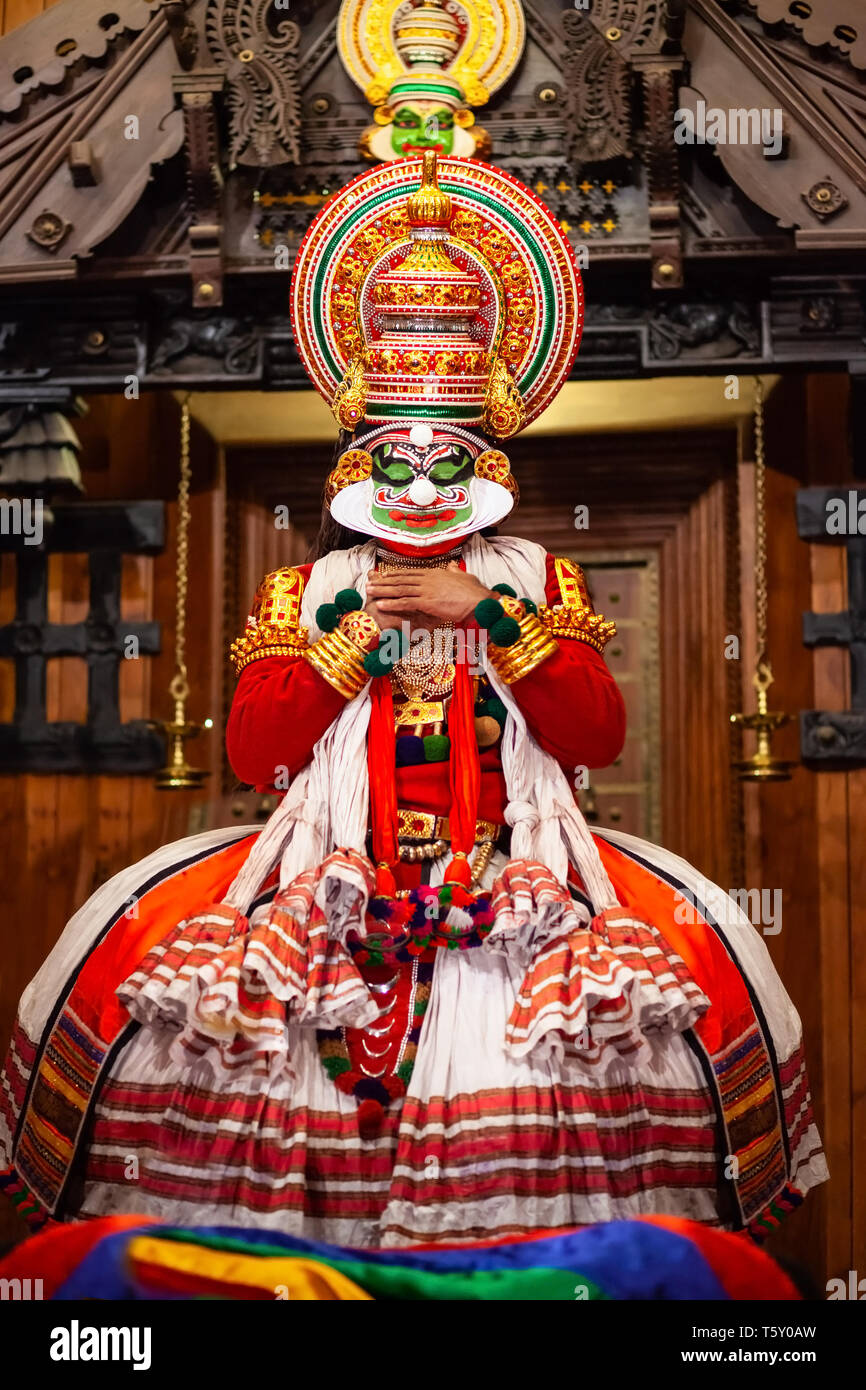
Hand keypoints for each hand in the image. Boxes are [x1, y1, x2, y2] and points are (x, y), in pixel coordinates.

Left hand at [366, 563, 495, 623]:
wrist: (480, 601)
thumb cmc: (475, 592)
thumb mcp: (465, 577)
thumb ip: (455, 571)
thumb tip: (453, 565)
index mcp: (435, 573)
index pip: (409, 573)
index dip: (394, 574)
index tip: (383, 576)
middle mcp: (428, 579)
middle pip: (400, 579)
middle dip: (383, 581)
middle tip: (369, 583)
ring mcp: (427, 590)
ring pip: (399, 589)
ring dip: (382, 591)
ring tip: (368, 592)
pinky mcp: (427, 602)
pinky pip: (405, 602)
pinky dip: (391, 603)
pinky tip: (380, 605)